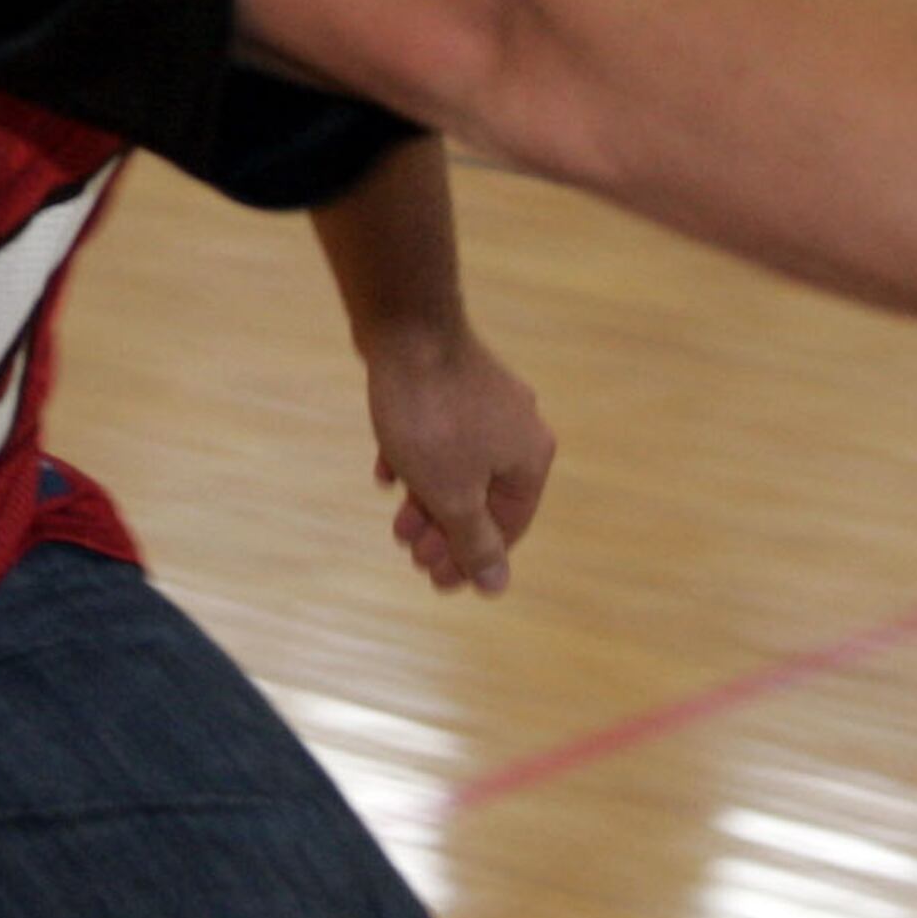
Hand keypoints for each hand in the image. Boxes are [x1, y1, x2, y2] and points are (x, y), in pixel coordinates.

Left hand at [362, 326, 554, 595]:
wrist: (406, 330)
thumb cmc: (432, 421)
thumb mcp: (452, 495)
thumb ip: (475, 542)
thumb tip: (497, 587)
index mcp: (530, 457)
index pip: (510, 526)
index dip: (472, 559)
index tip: (435, 580)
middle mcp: (518, 427)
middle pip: (483, 497)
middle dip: (445, 529)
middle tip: (410, 551)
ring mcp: (486, 399)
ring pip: (458, 466)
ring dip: (428, 499)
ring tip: (397, 520)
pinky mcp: (451, 381)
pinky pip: (439, 434)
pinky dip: (415, 459)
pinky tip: (386, 472)